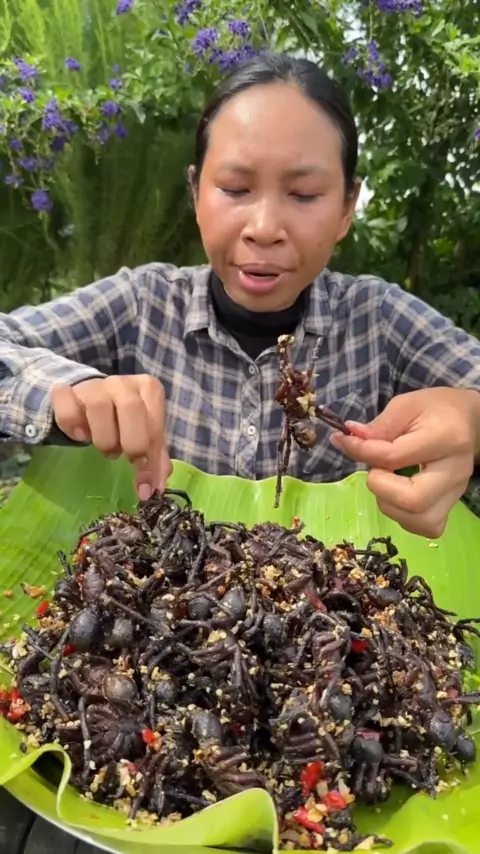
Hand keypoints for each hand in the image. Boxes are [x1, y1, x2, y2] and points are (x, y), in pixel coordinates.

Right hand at [51, 375, 171, 500]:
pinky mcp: (68, 391)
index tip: (146, 486)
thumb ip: (154, 456)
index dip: (152, 459)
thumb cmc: (124, 419)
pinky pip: (67, 406)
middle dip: (131, 442)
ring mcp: (95, 385)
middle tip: (125, 459)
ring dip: (104, 438)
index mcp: (149, 390)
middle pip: (131, 408)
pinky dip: (72, 424)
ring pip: (98, 406)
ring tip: (107, 448)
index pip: (155, 425)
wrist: (89, 398)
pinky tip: (80, 436)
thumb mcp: (143, 433)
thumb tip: (155, 487)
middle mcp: (123, 383)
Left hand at [330, 387, 479, 538]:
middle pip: (413, 500)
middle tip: (377, 469)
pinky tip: (397, 495)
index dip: (362, 451)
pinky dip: (403, 516)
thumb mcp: (405, 406)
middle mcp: (454, 471)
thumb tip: (347, 440)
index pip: (395, 456)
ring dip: (389, 504)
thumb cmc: (434, 411)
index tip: (345, 441)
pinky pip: (426, 526)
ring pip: (420, 520)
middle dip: (381, 488)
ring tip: (387, 481)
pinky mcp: (451, 506)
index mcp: (445, 438)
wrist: (468, 422)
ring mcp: (455, 493)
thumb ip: (378, 426)